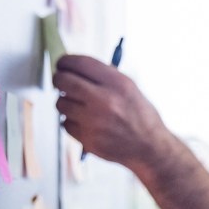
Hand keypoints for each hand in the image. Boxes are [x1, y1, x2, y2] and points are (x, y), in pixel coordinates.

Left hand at [53, 54, 171, 171]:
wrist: (149, 147)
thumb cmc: (139, 115)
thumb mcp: (129, 87)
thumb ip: (102, 76)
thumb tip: (72, 67)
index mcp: (117, 83)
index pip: (79, 63)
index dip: (65, 61)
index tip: (62, 64)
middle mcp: (105, 100)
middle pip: (63, 81)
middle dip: (59, 79)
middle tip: (61, 82)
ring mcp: (95, 122)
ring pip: (61, 103)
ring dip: (65, 102)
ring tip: (79, 105)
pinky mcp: (88, 139)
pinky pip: (65, 124)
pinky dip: (71, 122)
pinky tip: (85, 122)